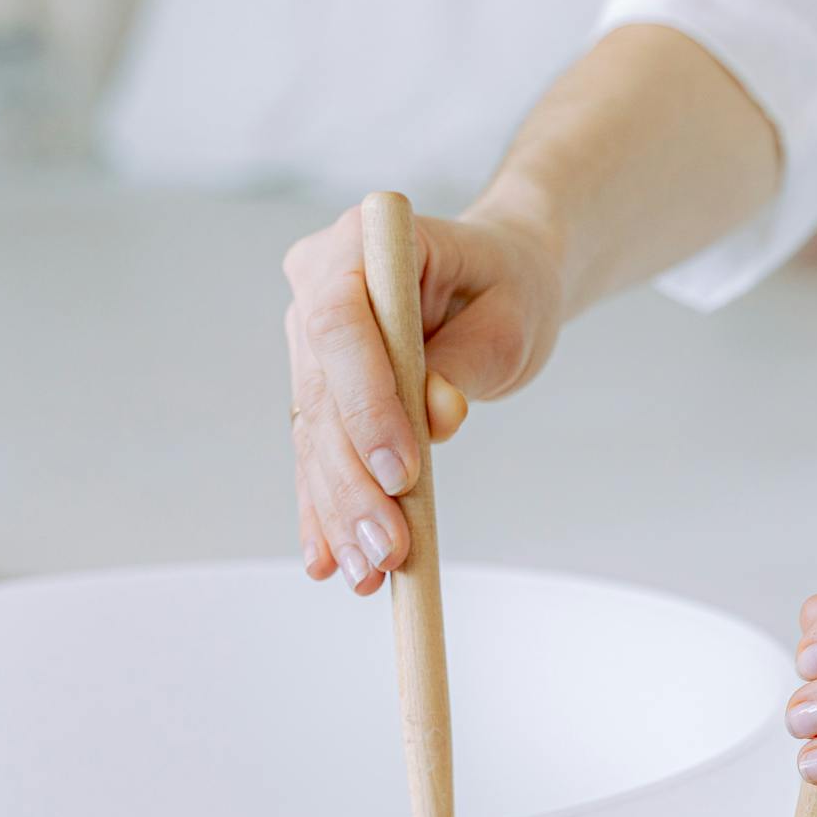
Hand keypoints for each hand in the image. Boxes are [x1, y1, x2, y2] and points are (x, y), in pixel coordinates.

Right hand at [283, 199, 562, 591]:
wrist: (496, 278)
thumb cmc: (507, 284)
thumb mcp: (509, 316)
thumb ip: (468, 361)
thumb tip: (437, 417)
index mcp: (361, 244)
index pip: (341, 324)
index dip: (364, 401)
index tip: (403, 469)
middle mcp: (316, 288)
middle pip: (321, 394)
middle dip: (353, 481)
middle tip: (389, 549)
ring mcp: (308, 342)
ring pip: (315, 437)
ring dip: (339, 511)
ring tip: (371, 573)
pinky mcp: (317, 389)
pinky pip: (317, 456)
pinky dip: (327, 511)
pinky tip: (331, 561)